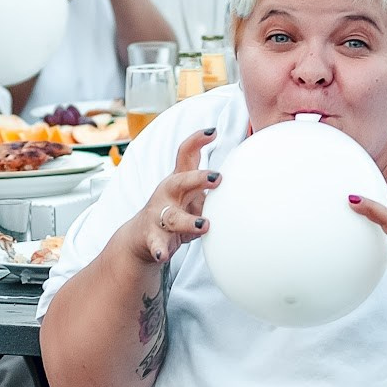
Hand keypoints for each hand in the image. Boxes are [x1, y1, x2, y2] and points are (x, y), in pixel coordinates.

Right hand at [121, 128, 219, 266]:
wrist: (141, 237)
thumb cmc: (175, 211)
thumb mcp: (192, 195)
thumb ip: (209, 186)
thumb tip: (245, 175)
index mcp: (178, 180)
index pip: (185, 154)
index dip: (197, 141)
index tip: (213, 132)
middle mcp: (167, 194)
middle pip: (181, 181)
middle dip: (199, 179)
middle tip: (218, 178)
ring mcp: (158, 216)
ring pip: (173, 217)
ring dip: (189, 221)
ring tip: (205, 226)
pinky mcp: (153, 237)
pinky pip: (157, 244)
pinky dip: (160, 249)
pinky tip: (163, 255)